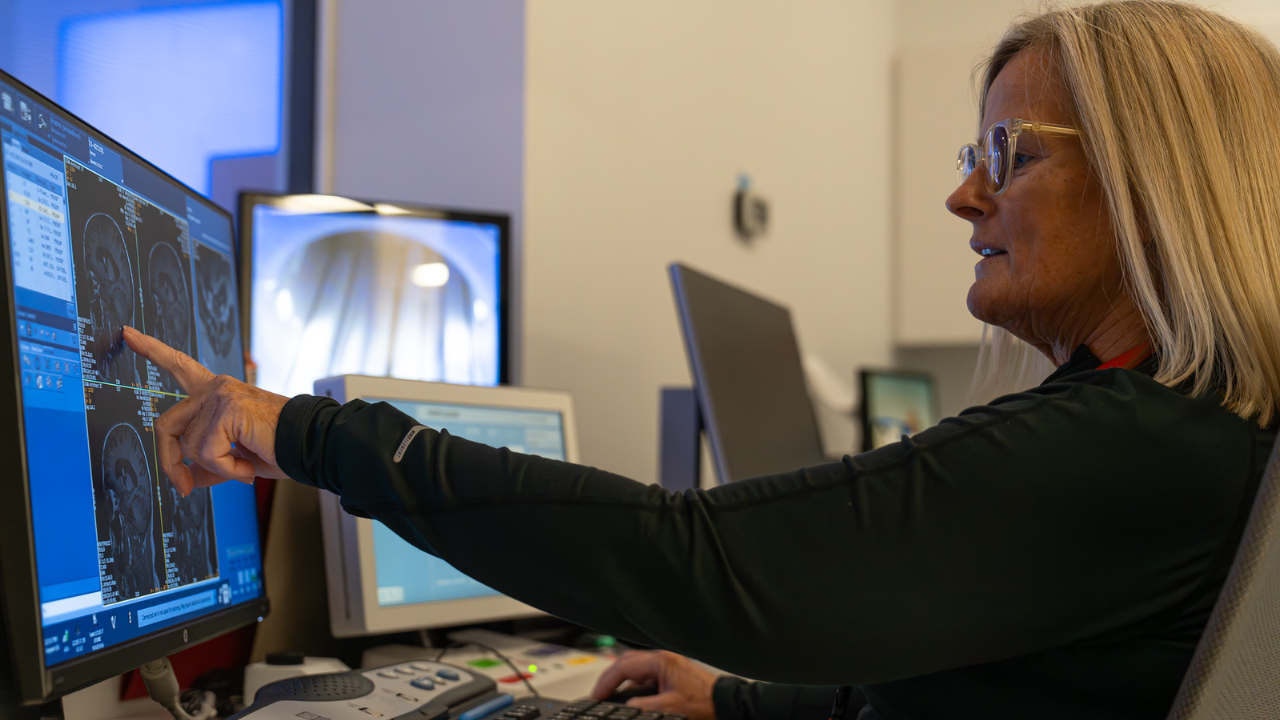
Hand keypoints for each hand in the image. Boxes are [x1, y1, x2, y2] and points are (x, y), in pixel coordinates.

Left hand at [122, 326, 291, 494]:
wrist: (309, 446)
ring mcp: (220, 396)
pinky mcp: (227, 409)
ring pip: (189, 447)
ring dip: (215, 470)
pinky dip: (226, 470)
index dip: (152, 350)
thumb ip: (207, 464)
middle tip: (183, 487)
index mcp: (218, 393)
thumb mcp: (235, 458)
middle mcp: (216, 388)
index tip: (127, 334)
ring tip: (244, 470)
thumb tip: (186, 480)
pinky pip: (206, 452)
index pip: (180, 367)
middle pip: (166, 425)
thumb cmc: (280, 448)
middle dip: (169, 462)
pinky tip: (248, 467)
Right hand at [590, 651, 717, 719]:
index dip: (605, 683)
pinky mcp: (671, 676)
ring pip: (635, 670)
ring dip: (622, 682)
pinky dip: (634, 687)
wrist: (727, 705)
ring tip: (611, 698)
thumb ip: (642, 707)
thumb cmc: (706, 703)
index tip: (596, 697)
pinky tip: (632, 700)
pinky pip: (646, 677)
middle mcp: (663, 660)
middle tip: (599, 696)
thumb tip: (624, 709)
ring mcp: (667, 667)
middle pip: (626, 664)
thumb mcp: (669, 708)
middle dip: (610, 680)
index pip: (623, 667)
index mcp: (660, 662)